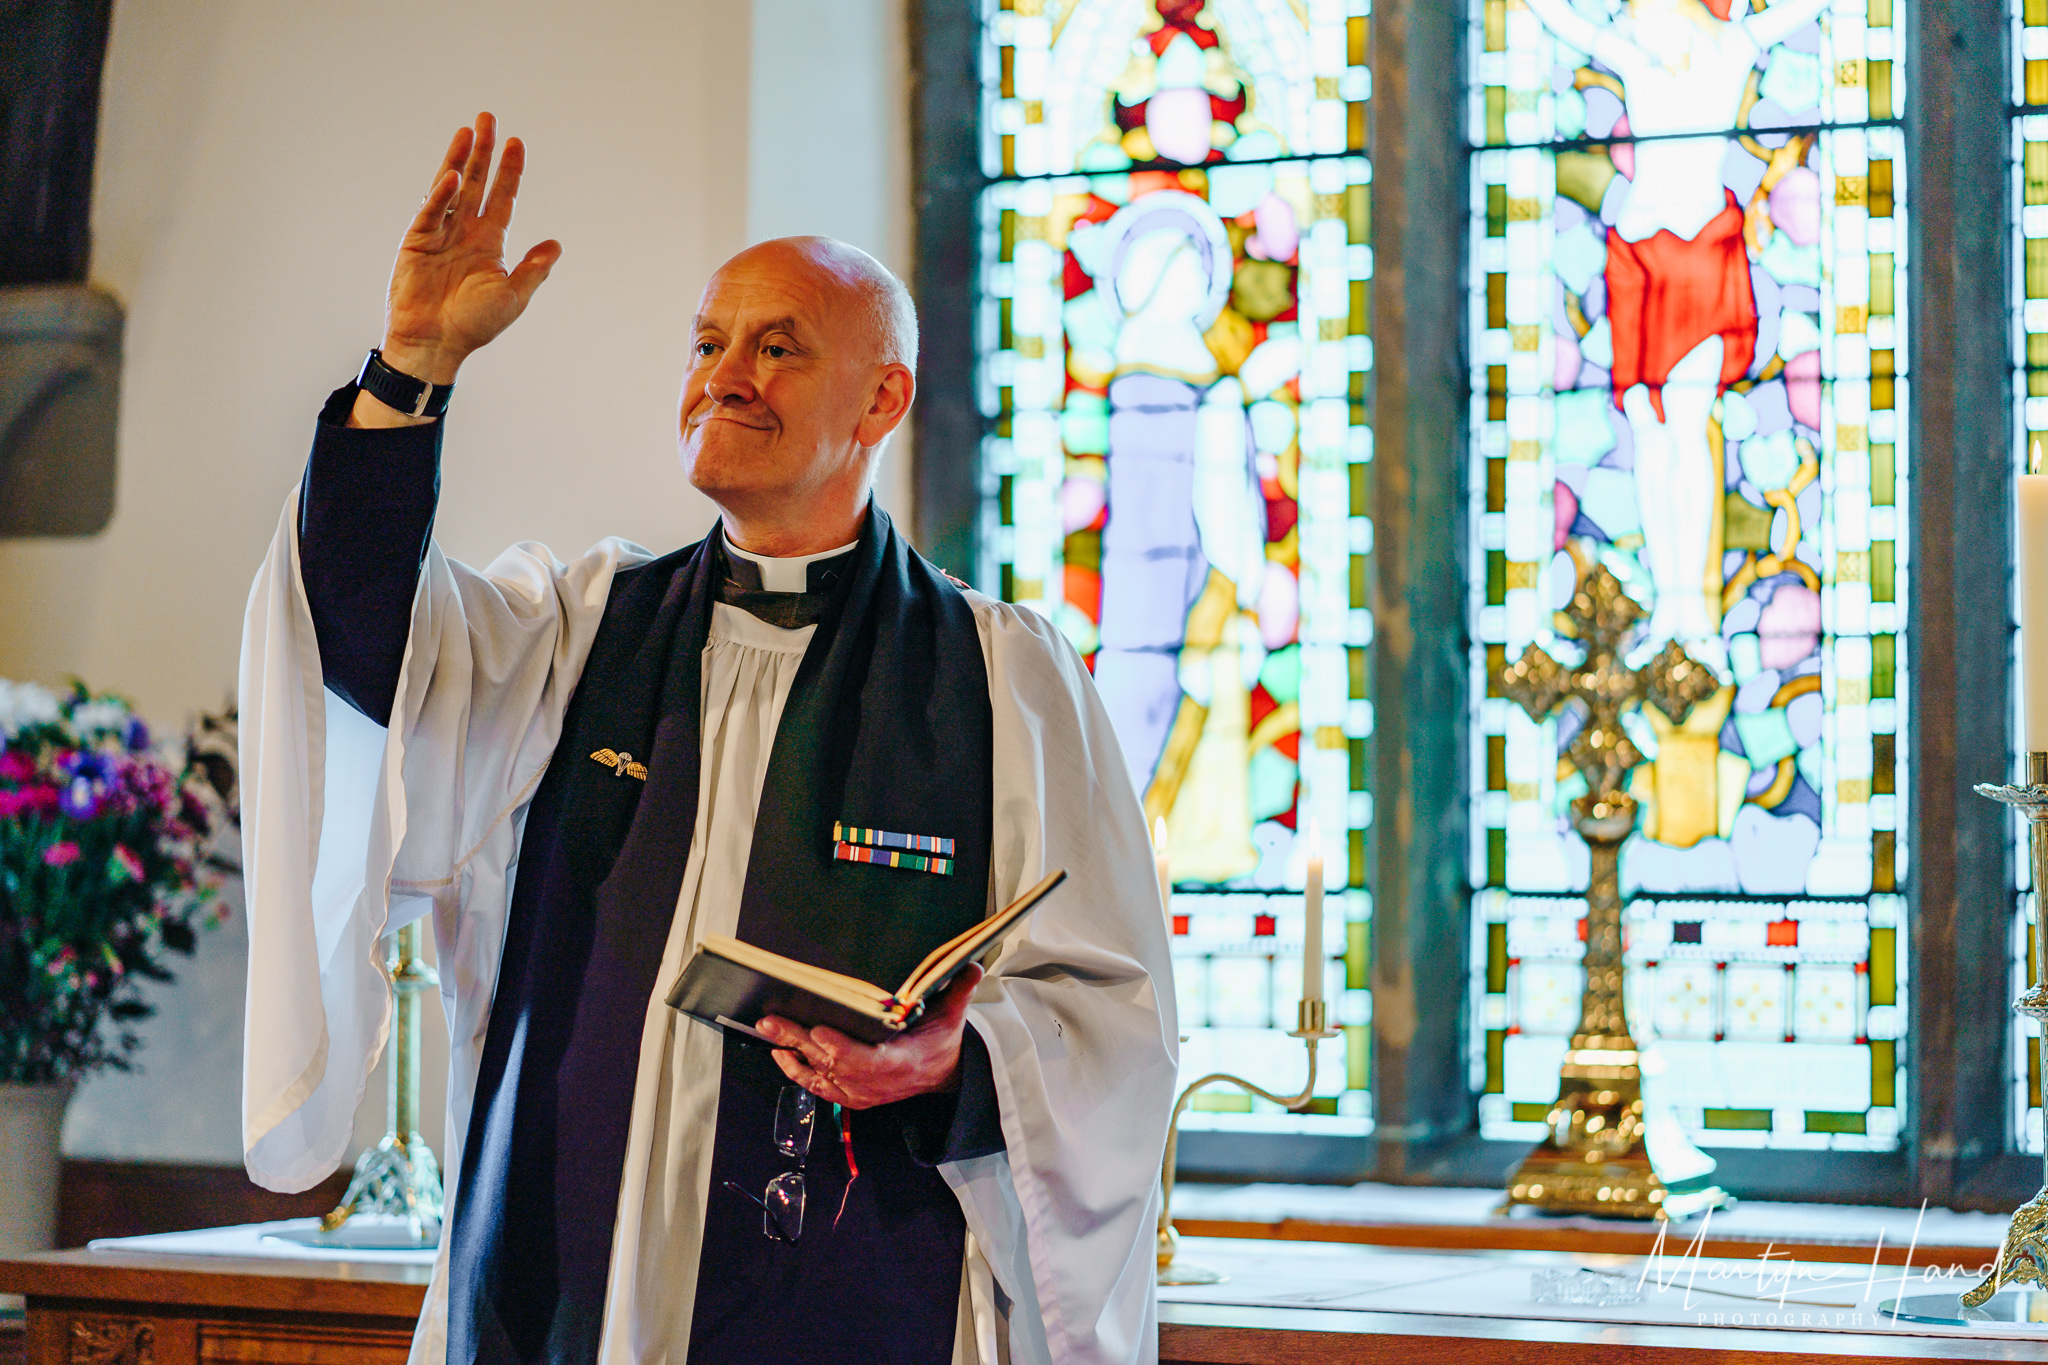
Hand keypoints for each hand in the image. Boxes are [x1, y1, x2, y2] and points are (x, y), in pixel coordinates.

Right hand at [355, 112, 560, 424]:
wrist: (436, 343)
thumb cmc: (474, 325)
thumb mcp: (513, 296)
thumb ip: (533, 269)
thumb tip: (556, 245)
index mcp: (490, 243)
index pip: (503, 198)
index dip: (510, 171)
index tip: (517, 143)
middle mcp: (465, 231)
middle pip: (477, 182)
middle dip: (484, 151)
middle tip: (489, 118)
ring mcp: (440, 233)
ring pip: (452, 187)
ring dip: (460, 159)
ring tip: (468, 129)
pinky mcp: (417, 240)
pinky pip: (431, 211)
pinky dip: (441, 194)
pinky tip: (452, 175)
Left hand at [760, 965, 983, 1109]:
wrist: (941, 1076)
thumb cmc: (941, 1043)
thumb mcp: (954, 1017)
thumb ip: (960, 991)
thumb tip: (973, 965)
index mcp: (901, 1062)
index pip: (867, 1060)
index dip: (841, 1049)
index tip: (820, 1031)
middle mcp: (876, 1082)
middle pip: (832, 1063)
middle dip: (799, 1040)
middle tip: (773, 1020)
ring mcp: (861, 1092)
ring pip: (819, 1074)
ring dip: (791, 1052)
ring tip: (769, 1029)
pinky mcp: (850, 1096)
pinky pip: (817, 1086)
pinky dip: (796, 1071)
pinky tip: (779, 1053)